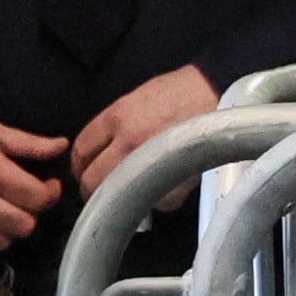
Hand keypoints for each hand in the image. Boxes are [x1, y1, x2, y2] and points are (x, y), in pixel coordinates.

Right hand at [0, 100, 67, 254]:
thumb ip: (28, 143)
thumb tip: (61, 146)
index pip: (37, 199)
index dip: (50, 193)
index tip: (47, 185)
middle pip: (24, 226)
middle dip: (32, 213)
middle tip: (27, 199)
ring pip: (1, 242)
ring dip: (10, 229)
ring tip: (6, 210)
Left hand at [70, 64, 219, 203]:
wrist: (218, 95)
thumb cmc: (181, 93)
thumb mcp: (136, 98)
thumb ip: (113, 126)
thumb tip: (98, 152)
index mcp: (118, 118)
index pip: (81, 150)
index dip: (78, 164)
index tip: (82, 171)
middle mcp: (130, 142)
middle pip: (92, 179)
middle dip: (90, 187)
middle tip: (97, 189)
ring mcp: (152, 164)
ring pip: (119, 195)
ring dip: (121, 197)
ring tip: (132, 190)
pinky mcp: (174, 181)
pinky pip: (156, 201)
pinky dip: (158, 198)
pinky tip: (164, 185)